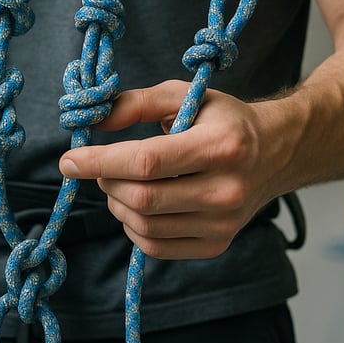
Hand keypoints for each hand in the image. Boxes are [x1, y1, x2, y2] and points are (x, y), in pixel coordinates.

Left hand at [59, 81, 286, 259]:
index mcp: (221, 146)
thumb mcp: (184, 95)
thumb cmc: (222, 120)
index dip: (100, 162)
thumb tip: (93, 123)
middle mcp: (227, 190)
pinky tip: (136, 206)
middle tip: (100, 168)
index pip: (147, 162)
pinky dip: (133, 227)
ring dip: (117, 204)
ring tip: (120, 183)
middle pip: (142, 198)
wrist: (275, 152)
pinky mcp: (217, 244)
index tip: (68, 160)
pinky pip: (156, 247)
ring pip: (145, 226)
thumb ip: (135, 103)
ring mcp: (224, 223)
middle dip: (106, 182)